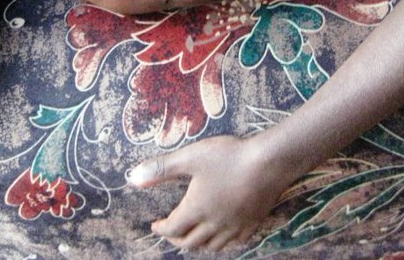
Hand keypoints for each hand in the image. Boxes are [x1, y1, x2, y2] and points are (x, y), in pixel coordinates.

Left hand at [128, 135, 287, 251]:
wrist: (269, 162)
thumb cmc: (228, 157)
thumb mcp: (191, 157)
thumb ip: (162, 168)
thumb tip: (133, 178)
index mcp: (196, 210)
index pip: (173, 228)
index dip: (161, 229)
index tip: (154, 225)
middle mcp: (214, 224)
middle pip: (191, 242)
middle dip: (177, 240)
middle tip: (171, 232)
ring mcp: (235, 226)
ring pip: (212, 246)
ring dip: (199, 244)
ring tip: (194, 236)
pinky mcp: (253, 224)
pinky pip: (234, 242)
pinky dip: (223, 243)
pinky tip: (224, 235)